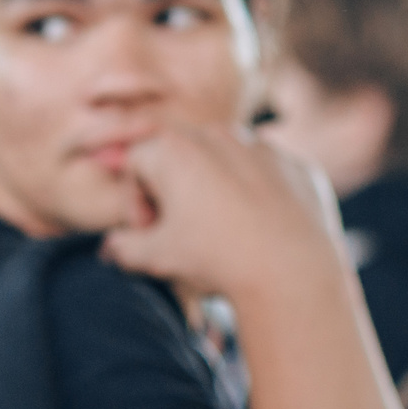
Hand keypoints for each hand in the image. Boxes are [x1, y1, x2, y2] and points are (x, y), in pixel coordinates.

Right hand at [99, 122, 342, 305]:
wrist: (293, 273)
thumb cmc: (216, 259)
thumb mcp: (155, 258)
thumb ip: (123, 247)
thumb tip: (111, 247)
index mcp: (173, 149)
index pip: (135, 163)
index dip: (133, 201)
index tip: (147, 233)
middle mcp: (217, 135)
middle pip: (178, 155)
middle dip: (171, 189)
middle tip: (177, 232)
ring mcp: (261, 146)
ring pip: (223, 161)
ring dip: (212, 189)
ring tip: (218, 232)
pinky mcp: (296, 165)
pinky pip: (264, 173)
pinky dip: (255, 195)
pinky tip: (256, 231)